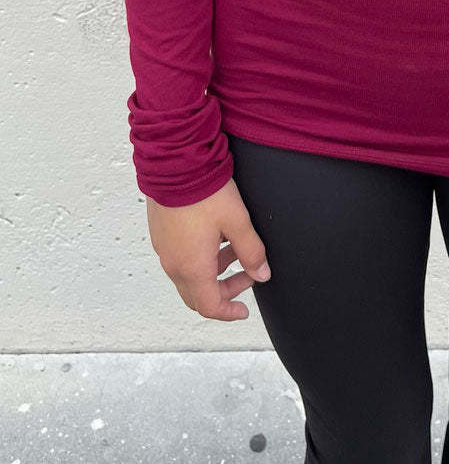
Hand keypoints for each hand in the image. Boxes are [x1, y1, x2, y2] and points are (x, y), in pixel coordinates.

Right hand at [146, 178, 270, 320]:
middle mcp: (173, 263)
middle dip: (224, 291)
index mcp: (192, 268)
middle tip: (246, 276)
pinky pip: (180, 257)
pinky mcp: (160, 233)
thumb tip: (262, 274)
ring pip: (189, 274)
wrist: (174, 163)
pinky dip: (200, 257)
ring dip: (214, 270)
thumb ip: (252, 251)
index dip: (228, 312)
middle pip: (197, 294)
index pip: (209, 306)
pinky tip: (216, 235)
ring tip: (236, 248)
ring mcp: (164, 248)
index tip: (243, 310)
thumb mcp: (237, 221)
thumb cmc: (204, 191)